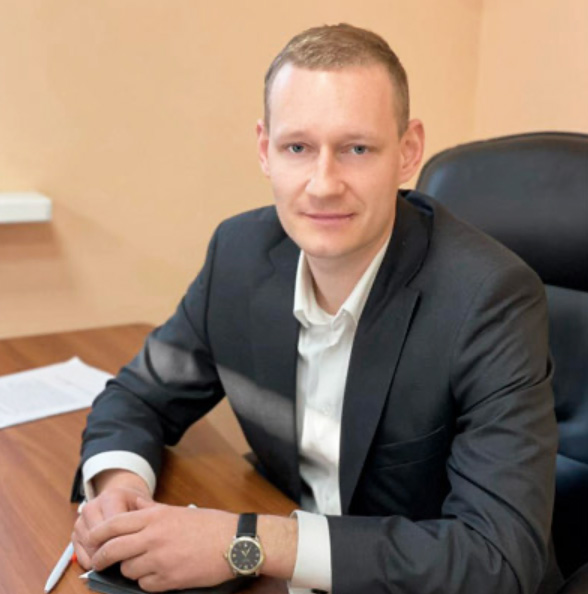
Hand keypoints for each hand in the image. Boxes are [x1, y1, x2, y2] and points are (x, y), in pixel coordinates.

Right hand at [72, 470, 151, 568]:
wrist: (121, 498)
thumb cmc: (135, 505)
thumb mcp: (145, 505)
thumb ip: (149, 516)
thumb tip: (147, 536)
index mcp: (111, 497)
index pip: (113, 525)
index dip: (125, 540)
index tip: (136, 548)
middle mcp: (92, 506)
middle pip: (99, 538)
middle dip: (113, 551)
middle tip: (127, 558)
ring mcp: (81, 520)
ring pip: (89, 548)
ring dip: (103, 557)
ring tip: (119, 558)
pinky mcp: (75, 533)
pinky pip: (80, 555)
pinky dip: (93, 562)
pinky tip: (106, 561)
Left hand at [89, 499, 236, 591]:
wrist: (234, 543)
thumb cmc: (210, 525)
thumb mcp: (177, 512)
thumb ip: (152, 512)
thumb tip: (132, 510)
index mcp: (155, 516)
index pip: (113, 524)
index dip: (98, 534)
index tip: (93, 539)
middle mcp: (153, 536)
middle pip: (112, 549)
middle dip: (102, 558)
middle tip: (100, 562)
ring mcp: (159, 559)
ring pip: (127, 569)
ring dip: (130, 569)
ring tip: (144, 565)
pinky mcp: (168, 580)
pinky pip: (144, 584)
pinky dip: (147, 582)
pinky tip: (159, 574)